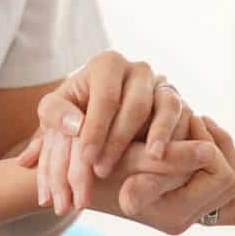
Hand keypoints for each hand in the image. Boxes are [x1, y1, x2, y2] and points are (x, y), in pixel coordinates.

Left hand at [17, 51, 192, 211]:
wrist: (100, 120)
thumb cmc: (73, 115)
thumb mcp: (54, 113)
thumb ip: (54, 117)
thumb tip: (74, 126)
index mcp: (106, 64)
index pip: (105, 97)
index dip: (96, 129)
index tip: (86, 158)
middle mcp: (137, 69)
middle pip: (135, 104)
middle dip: (119, 140)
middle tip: (102, 170)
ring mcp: (161, 83)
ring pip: (164, 106)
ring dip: (154, 136)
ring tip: (146, 160)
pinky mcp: (176, 100)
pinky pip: (180, 113)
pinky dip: (171, 133)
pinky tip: (159, 155)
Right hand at [92, 112, 234, 234]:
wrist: (77, 180)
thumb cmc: (97, 166)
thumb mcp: (130, 160)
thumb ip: (168, 160)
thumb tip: (208, 154)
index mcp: (175, 215)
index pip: (224, 178)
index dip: (212, 146)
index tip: (192, 120)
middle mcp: (187, 219)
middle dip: (223, 146)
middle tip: (200, 118)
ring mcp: (188, 210)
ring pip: (232, 179)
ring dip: (220, 146)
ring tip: (200, 121)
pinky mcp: (185, 197)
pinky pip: (219, 178)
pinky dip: (217, 153)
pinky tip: (202, 128)